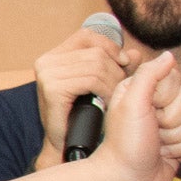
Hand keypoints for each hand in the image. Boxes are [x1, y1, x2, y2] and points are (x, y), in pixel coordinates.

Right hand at [32, 22, 140, 158]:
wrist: (68, 144)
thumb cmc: (83, 116)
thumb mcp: (101, 85)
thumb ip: (118, 67)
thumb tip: (135, 53)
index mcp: (53, 57)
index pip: (87, 36)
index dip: (110, 47)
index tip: (122, 64)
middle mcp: (46, 62)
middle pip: (96, 53)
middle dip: (115, 70)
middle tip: (118, 90)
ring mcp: (47, 74)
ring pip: (97, 66)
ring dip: (112, 83)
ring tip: (112, 98)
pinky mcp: (52, 89)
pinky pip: (91, 80)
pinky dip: (104, 90)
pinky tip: (105, 102)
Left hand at [85, 49, 180, 180]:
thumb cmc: (124, 143)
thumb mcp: (131, 102)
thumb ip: (149, 75)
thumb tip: (169, 55)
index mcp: (142, 90)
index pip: (175, 78)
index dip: (165, 96)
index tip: (148, 109)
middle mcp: (156, 105)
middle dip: (171, 120)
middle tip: (151, 130)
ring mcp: (169, 124)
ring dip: (175, 137)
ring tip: (155, 144)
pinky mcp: (179, 142)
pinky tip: (163, 154)